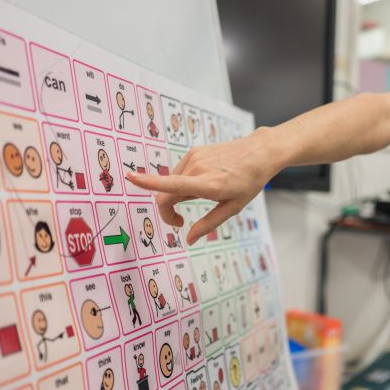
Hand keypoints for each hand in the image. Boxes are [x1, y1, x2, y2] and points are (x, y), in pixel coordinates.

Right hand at [126, 130, 278, 244]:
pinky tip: (204, 183)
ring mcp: (194, 158)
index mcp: (208, 185)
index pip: (172, 184)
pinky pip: (179, 172)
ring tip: (204, 196)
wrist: (259, 152)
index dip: (148, 182)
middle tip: (180, 223)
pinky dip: (183, 183)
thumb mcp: (233, 208)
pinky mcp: (194, 151)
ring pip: (172, 183)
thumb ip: (209, 224)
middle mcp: (198, 169)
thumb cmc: (249, 182)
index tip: (130, 178)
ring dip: (178, 195)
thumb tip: (188, 238)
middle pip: (166, 193)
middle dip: (167, 211)